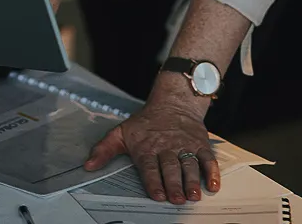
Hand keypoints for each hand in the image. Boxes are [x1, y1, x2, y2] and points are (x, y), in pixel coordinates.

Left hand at [85, 100, 220, 203]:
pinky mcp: (200, 144)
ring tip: (193, 195)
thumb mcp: (121, 132)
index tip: (157, 195)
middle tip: (177, 199)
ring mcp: (185, 145)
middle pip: (170, 168)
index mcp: (147, 147)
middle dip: (174, 184)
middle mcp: (167, 147)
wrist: (173, 102)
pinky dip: (212, 172)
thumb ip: (104, 150)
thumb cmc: (145, 123)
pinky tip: (213, 185)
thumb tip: (88, 165)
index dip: (153, 181)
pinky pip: (208, 159)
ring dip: (192, 181)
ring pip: (189, 165)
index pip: (149, 166)